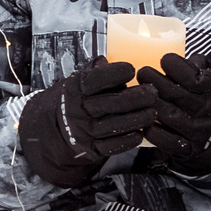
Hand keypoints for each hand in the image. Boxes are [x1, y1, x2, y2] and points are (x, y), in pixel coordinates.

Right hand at [18, 61, 158, 186]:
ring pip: (113, 126)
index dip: (114, 74)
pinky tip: (141, 132)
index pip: (94, 80)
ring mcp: (84, 132)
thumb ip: (96, 70)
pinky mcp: (91, 149)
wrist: (57, 128)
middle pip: (110, 104)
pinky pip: (111, 146)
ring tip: (153, 112)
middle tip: (153, 93)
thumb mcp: (82, 80)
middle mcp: (78, 111)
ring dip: (137, 119)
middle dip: (136, 98)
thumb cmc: (80, 98)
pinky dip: (128, 140)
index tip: (131, 70)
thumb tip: (107, 61)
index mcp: (76, 89)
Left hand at [138, 51, 210, 174]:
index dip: (178, 67)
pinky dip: (152, 130)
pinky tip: (143, 119)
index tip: (165, 59)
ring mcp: (197, 131)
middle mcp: (207, 111)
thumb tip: (181, 54)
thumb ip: (199, 64)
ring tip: (138, 94)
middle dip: (155, 81)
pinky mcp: (186, 147)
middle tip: (143, 72)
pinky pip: (166, 140)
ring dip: (150, 104)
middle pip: (177, 94)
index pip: (195, 78)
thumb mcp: (210, 76)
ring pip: (169, 116)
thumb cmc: (205, 97)